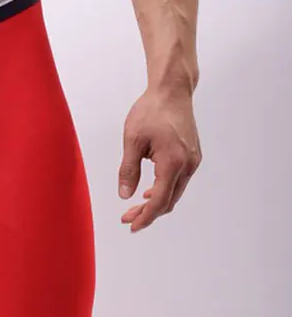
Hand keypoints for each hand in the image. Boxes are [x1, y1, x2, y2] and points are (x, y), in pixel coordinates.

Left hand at [118, 87, 201, 232]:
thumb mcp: (132, 141)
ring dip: (156, 203)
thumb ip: (128, 170)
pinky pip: (179, 181)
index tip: (132, 226)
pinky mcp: (192, 156)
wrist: (172, 90)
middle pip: (168, 201)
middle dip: (148, 213)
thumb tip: (125, 195)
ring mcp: (192, 160)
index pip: (160, 200)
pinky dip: (164, 191)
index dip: (145, 217)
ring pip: (174, 193)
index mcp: (172, 162)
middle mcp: (187, 164)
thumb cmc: (151, 110)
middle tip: (127, 218)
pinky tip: (149, 192)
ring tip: (134, 208)